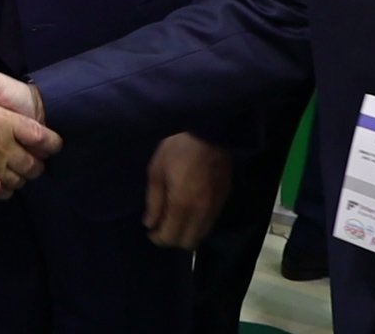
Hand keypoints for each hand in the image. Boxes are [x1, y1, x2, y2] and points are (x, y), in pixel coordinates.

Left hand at [142, 133, 230, 249]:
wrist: (210, 131)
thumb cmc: (178, 148)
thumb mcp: (157, 170)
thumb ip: (153, 201)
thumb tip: (149, 224)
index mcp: (182, 205)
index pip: (170, 238)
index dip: (157, 238)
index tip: (150, 231)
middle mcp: (201, 212)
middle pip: (188, 243)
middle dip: (173, 239)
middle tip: (162, 226)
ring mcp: (216, 206)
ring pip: (202, 234)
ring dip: (188, 233)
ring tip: (176, 220)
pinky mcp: (225, 198)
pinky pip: (211, 222)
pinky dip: (199, 223)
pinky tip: (190, 211)